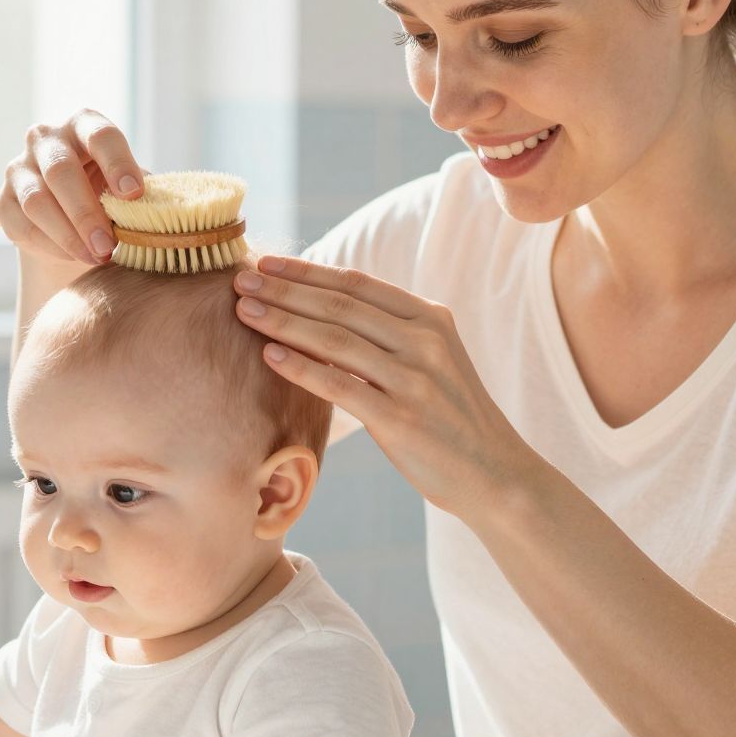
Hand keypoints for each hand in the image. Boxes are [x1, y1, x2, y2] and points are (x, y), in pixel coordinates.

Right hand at [0, 109, 145, 266]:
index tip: (134, 195)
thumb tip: (163, 210)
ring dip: (69, 235)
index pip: (100, 135)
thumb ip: (142, 193)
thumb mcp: (129, 186)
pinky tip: (74, 256)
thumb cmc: (111, 193)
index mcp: (84, 125)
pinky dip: (51, 245)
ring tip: (96, 257)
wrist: (74, 217)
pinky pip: (22, 225)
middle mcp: (46, 139)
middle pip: (61, 171)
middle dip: (87, 213)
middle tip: (109, 246)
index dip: (118, 164)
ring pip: (37, 201)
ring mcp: (19, 168)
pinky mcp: (3, 201)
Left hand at [232, 255, 546, 522]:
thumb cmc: (451, 419)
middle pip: (340, 306)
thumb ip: (390, 335)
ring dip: (283, 321)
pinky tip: (270, 355)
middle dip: (284, 290)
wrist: (495, 473)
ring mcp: (414, 379)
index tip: (266, 264)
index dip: (308, 271)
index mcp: (432, 318)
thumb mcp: (432, 362)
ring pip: (335, 339)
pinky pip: (340, 385)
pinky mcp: (401, 418)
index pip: (358, 284)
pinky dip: (302, 367)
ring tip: (244, 310)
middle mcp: (425, 341)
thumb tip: (323, 312)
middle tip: (240, 279)